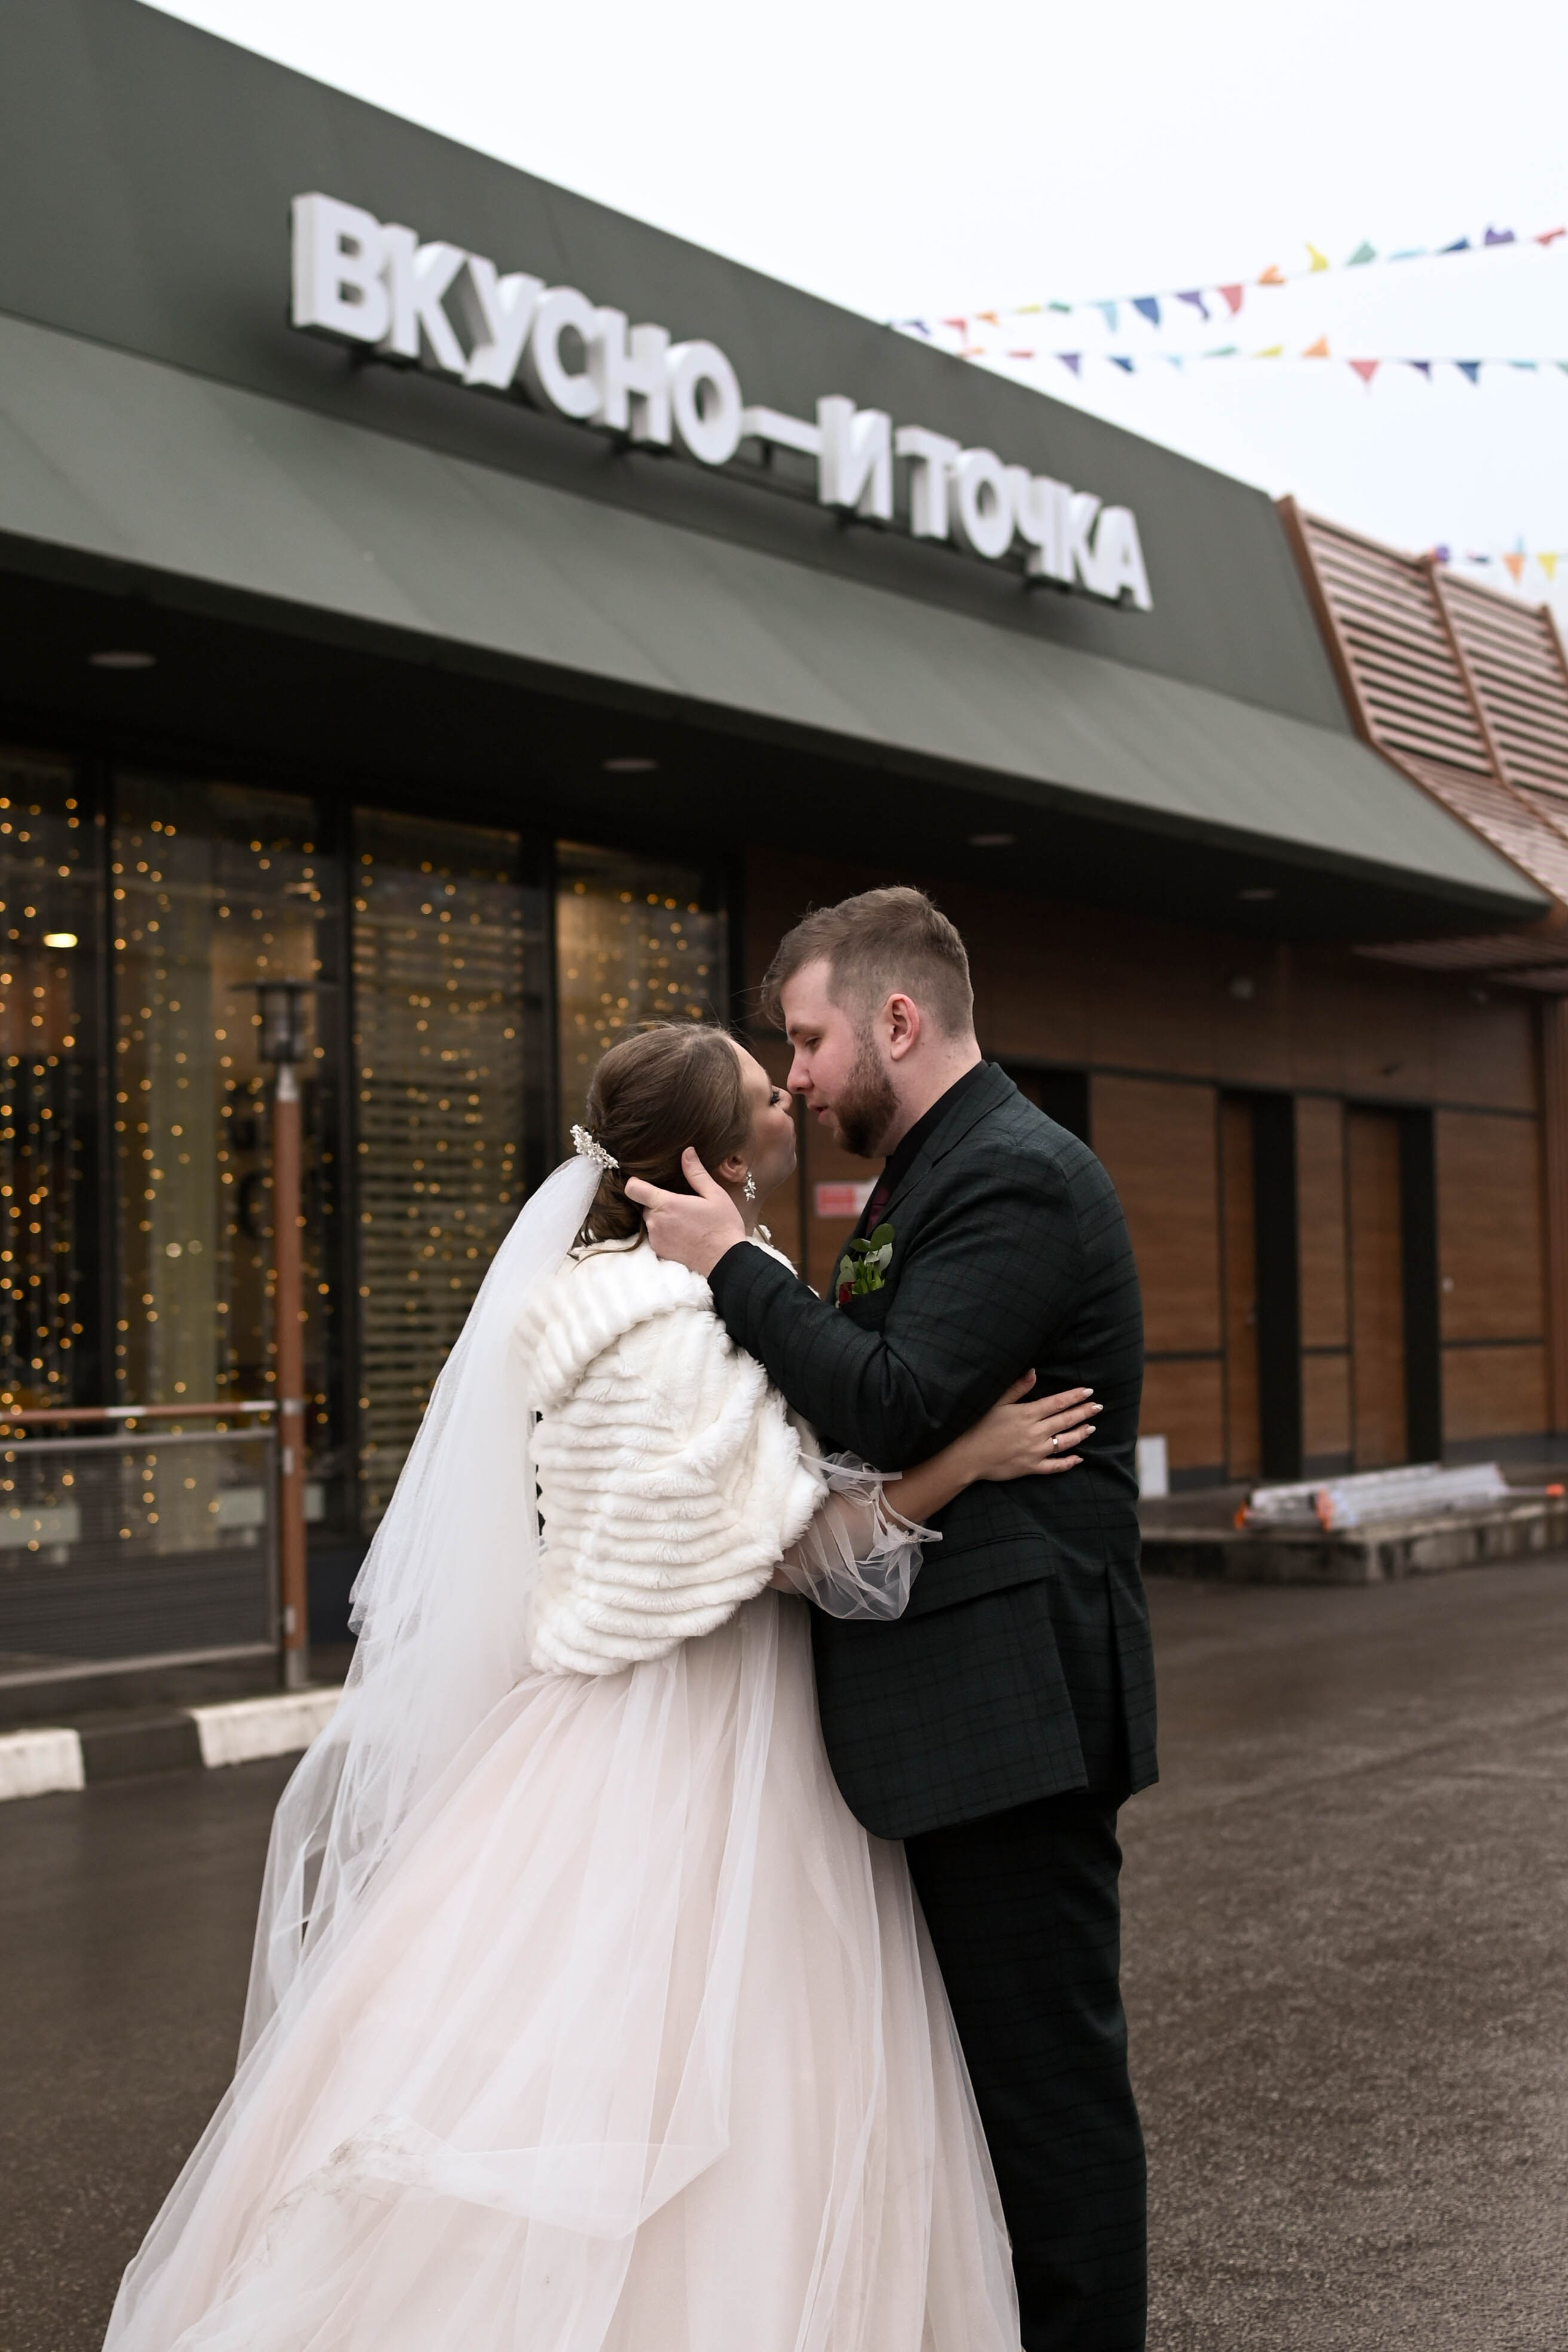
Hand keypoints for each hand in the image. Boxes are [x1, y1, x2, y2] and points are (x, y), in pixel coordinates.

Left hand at [624, 1147, 745, 1276]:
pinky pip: (655, 1236)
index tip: (645, 1181)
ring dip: (662, 1218)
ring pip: (651, 1220)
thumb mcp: (715, 1195)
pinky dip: (665, 1233)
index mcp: (666, 1204)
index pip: (633, 1189)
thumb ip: (696, 1173)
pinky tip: (684, 1234)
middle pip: (645, 1205)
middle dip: (659, 1203)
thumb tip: (687, 1152)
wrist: (726, 1261)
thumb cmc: (723, 1226)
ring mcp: (656, 1238)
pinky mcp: (659, 1251)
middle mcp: (655, 1222)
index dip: (636, 1182)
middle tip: (682, 1205)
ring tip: (685, 1221)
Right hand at [960, 1373, 1098, 1480]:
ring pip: (1065, 1442)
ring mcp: (1035, 1451)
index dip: (1075, 1396)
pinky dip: (1068, 1463)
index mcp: (1027, 1413)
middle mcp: (1035, 1432)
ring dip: (1080, 1433)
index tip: (1088, 1391)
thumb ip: (1017, 1387)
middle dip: (1084, 1412)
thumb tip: (1034, 1371)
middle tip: (1098, 1407)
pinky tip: (1079, 1458)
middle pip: (1066, 1420)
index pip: (1058, 1403)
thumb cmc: (978, 1426)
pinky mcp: (1031, 1468)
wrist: (966, 1456)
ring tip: (1091, 1427)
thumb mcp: (996, 1402)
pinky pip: (1055, 1466)